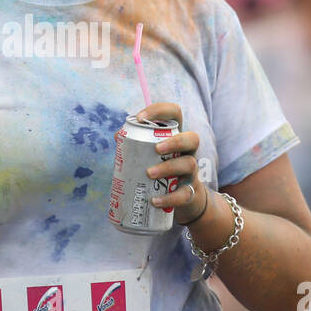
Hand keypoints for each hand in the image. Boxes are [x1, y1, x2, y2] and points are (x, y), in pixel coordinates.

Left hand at [137, 102, 207, 224]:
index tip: (140, 118)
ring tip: (149, 173)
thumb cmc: (162, 170)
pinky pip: (183, 194)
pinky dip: (169, 198)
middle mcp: (188, 152)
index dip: (160, 110)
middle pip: (192, 138)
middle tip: (156, 149)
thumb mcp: (150, 155)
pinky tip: (154, 200)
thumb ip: (135, 144)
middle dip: (175, 141)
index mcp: (176, 137)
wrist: (182, 199)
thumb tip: (118, 136)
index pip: (175, 114)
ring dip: (168, 168)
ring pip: (189, 164)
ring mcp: (191, 172)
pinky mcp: (190, 192)